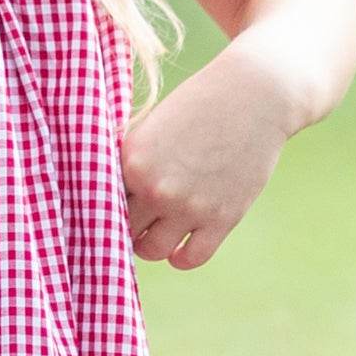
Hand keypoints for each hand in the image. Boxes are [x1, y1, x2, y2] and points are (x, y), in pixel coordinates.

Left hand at [120, 47, 297, 268]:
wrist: (255, 96)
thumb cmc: (199, 105)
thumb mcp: (152, 127)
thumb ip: (130, 162)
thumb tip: (102, 194)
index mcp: (132, 161)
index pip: (100, 201)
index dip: (104, 202)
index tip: (115, 202)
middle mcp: (156, 188)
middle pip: (123, 229)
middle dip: (127, 225)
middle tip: (136, 218)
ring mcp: (189, 206)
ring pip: (152, 251)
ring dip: (150, 245)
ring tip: (155, 232)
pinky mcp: (222, 219)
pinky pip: (190, 259)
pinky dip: (181, 257)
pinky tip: (180, 245)